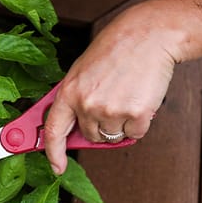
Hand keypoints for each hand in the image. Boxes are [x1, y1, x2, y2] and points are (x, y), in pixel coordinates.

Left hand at [43, 0, 178, 174]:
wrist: (148, 35)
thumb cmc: (117, 49)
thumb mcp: (83, 70)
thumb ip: (76, 98)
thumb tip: (74, 128)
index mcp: (69, 91)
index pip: (53, 130)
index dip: (53, 152)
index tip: (56, 167)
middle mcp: (86, 103)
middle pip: (90, 135)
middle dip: (100, 124)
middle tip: (111, 99)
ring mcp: (110, 110)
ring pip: (113, 136)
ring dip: (121, 122)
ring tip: (126, 94)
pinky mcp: (135, 115)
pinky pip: (135, 134)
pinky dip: (140, 122)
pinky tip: (140, 97)